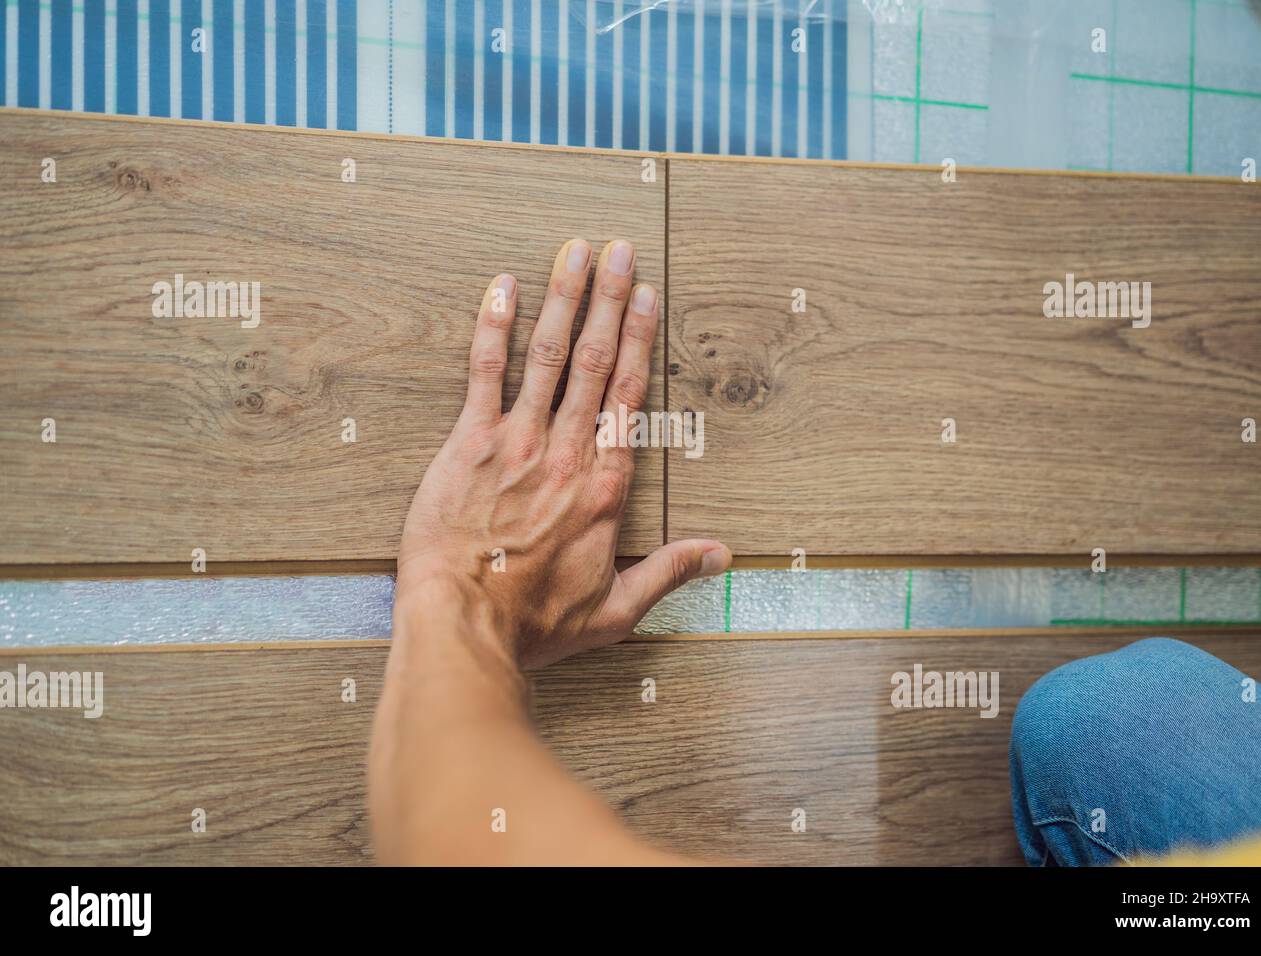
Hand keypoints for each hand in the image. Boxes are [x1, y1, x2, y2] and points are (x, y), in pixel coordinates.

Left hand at [396, 238, 730, 668]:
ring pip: (548, 356)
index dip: (642, 340)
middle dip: (610, 300)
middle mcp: (567, 452)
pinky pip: (484, 374)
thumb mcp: (615, 610)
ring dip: (565, 300)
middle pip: (596, 361)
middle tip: (620, 250)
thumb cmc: (535, 623)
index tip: (649, 298)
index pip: (631, 396)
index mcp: (605, 486)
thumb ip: (668, 573)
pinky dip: (493, 327)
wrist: (464, 628)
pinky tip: (503, 288)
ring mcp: (517, 443)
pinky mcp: (468, 446)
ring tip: (576, 252)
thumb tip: (720, 554)